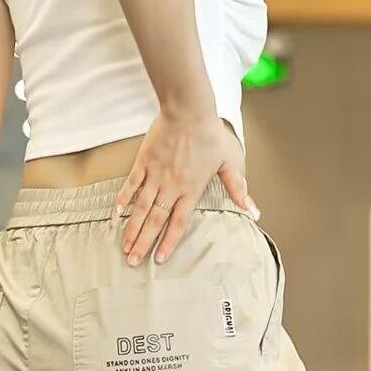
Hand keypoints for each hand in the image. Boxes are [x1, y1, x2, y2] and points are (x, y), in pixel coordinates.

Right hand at [115, 110, 260, 265]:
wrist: (188, 109)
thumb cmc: (211, 134)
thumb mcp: (230, 163)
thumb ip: (238, 189)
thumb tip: (254, 211)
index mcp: (191, 190)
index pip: (178, 224)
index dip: (168, 242)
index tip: (159, 259)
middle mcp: (171, 187)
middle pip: (155, 221)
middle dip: (144, 243)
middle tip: (134, 261)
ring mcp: (155, 175)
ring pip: (141, 208)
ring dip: (132, 228)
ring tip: (124, 246)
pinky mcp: (144, 162)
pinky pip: (131, 184)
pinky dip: (123, 198)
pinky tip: (117, 213)